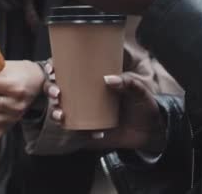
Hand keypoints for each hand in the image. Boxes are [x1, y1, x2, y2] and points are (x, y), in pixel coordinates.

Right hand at [48, 73, 165, 152]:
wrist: (152, 131)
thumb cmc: (144, 105)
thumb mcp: (140, 91)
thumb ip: (128, 83)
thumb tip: (108, 79)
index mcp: (94, 81)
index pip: (70, 71)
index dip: (54, 68)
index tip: (51, 67)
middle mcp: (85, 96)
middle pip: (58, 90)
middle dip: (49, 90)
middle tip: (56, 93)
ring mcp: (85, 114)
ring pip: (60, 110)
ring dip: (55, 112)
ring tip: (60, 114)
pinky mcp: (89, 131)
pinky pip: (76, 131)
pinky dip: (78, 132)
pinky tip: (93, 133)